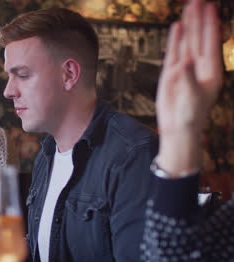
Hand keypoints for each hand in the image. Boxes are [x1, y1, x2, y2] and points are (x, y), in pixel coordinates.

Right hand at [156, 0, 221, 175]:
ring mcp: (185, 68)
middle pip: (199, 37)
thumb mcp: (191, 98)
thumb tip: (185, 61)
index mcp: (211, 71)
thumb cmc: (190, 117)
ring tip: (189, 6)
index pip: (211, 42)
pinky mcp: (172, 74)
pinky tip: (177, 26)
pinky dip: (175, 39)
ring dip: (189, 24)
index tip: (210, 6)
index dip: (210, 24)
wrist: (178, 129)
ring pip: (187, 42)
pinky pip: (174, 51)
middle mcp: (200, 66)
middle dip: (200, 18)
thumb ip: (188, 78)